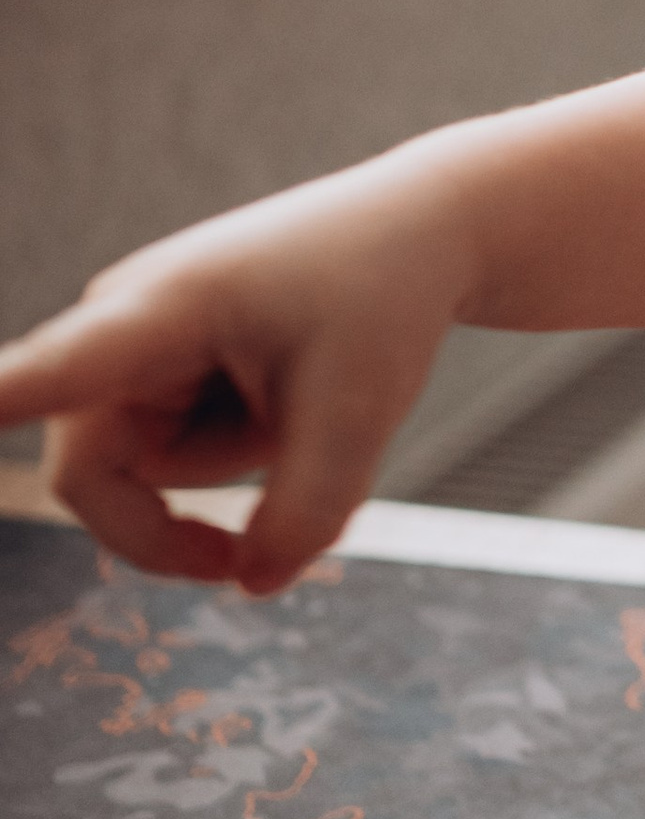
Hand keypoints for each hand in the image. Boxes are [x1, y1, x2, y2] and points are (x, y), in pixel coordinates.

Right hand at [0, 159, 467, 595]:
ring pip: (136, 474)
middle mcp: (119, 323)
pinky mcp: (150, 367)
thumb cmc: (382, 300)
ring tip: (299, 402)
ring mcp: (128, 346)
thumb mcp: (363, 414)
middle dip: (167, 530)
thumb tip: (250, 583)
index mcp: (161, 310)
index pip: (55, 370)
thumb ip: (305, 513)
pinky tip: (283, 400)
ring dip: (223, 472)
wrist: (416, 234)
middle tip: (241, 563)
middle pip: (91, 477)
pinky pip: (164, 458)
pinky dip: (230, 457)